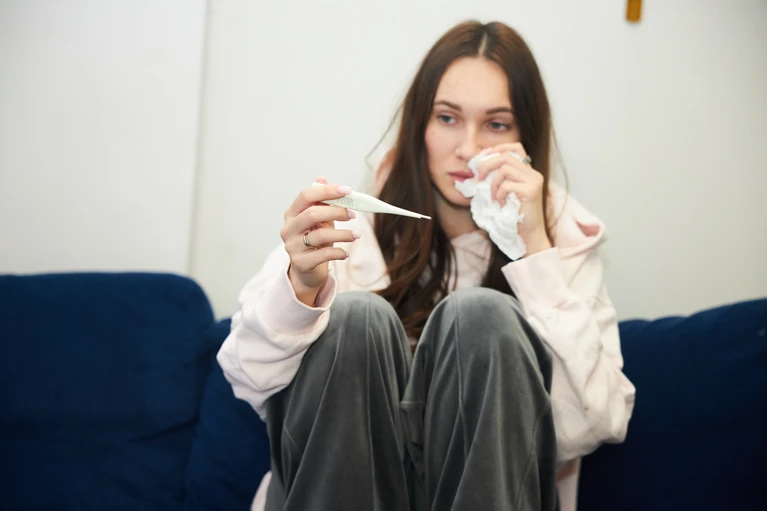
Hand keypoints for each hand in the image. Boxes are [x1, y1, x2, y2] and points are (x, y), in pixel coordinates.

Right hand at [281, 176, 359, 305]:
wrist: (307, 272)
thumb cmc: (315, 242)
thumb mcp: (319, 220)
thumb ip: (320, 201)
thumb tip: (322, 178)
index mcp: (292, 214)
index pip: (306, 195)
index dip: (327, 191)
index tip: (348, 191)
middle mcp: (288, 228)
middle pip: (312, 213)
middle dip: (336, 212)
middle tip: (353, 215)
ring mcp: (292, 246)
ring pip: (320, 235)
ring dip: (343, 234)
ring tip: (356, 235)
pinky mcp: (301, 263)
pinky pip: (323, 255)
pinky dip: (339, 253)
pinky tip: (345, 253)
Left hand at [475, 143, 551, 254]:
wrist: (529, 237)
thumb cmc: (514, 218)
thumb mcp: (503, 194)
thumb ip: (496, 179)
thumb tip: (476, 167)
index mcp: (528, 172)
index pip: (516, 147)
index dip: (498, 148)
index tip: (483, 157)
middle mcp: (533, 174)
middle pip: (505, 156)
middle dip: (486, 165)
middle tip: (478, 179)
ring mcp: (534, 181)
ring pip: (504, 169)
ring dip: (492, 183)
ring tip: (494, 198)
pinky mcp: (531, 191)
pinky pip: (506, 185)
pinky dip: (498, 195)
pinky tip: (501, 205)